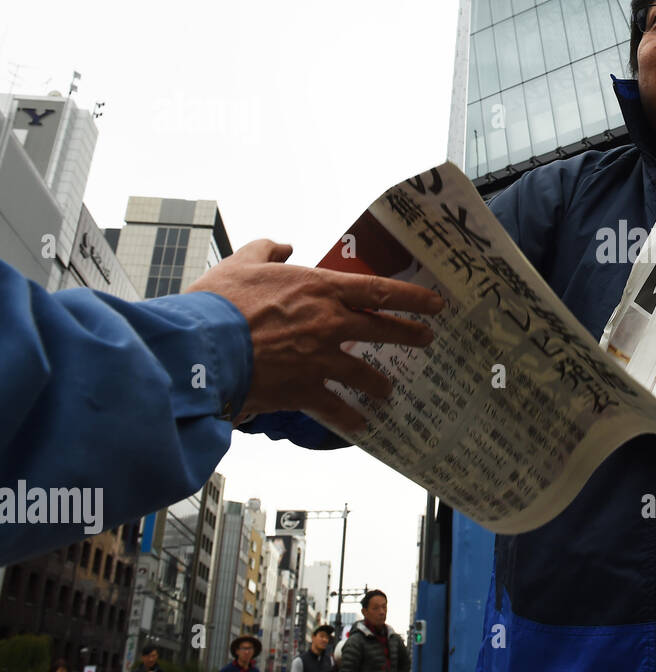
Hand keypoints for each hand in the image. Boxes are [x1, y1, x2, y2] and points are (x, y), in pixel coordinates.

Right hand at [187, 239, 444, 432]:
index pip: (380, 290)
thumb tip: (283, 246)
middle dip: (409, 334)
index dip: (412, 298)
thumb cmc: (220, 301)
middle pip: (382, 329)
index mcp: (321, 288)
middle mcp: (331, 323)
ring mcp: (322, 359)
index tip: (435, 304)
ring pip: (364, 372)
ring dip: (379, 382)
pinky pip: (337, 407)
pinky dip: (350, 418)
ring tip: (388, 390)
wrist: (203, 347)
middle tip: (427, 339)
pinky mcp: (305, 390)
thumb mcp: (241, 261)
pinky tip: (362, 425)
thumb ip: (267, 250)